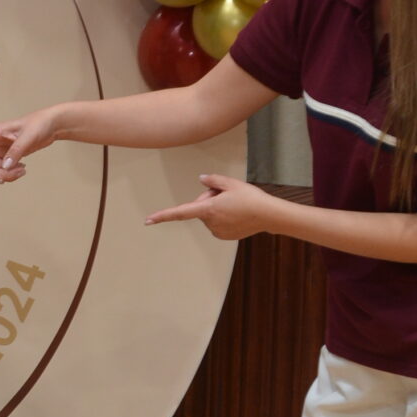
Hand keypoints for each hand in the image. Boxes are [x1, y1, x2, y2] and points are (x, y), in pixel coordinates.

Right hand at [0, 108, 62, 183]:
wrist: (51, 126)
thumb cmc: (39, 125)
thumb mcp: (29, 138)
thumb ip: (16, 153)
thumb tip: (3, 169)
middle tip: (3, 180)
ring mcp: (0, 151)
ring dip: (6, 176)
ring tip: (22, 170)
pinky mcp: (8, 157)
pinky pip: (3, 172)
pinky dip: (12, 175)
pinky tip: (23, 169)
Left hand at [145, 172, 271, 240]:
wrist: (268, 215)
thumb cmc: (250, 198)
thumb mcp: (231, 183)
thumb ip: (212, 181)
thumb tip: (201, 180)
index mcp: (208, 209)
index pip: (180, 212)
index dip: (162, 216)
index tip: (148, 220)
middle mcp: (210, 223)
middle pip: (200, 207)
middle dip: (209, 198)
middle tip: (227, 194)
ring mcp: (217, 231)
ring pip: (209, 215)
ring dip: (217, 208)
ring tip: (235, 204)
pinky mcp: (224, 236)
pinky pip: (216, 223)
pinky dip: (223, 217)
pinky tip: (237, 213)